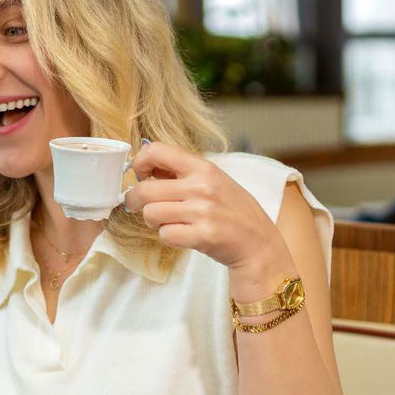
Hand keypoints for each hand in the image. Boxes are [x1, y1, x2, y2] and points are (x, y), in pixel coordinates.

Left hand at [125, 142, 286, 270]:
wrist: (259, 244)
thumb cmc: (234, 212)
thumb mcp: (214, 181)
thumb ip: (183, 173)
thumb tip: (146, 165)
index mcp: (204, 168)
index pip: (156, 150)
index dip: (140, 163)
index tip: (141, 175)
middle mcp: (202, 187)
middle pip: (145, 189)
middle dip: (135, 200)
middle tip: (138, 206)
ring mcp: (203, 212)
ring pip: (150, 213)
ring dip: (153, 221)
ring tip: (168, 222)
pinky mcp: (203, 236)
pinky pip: (165, 235)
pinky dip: (168, 237)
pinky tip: (181, 235)